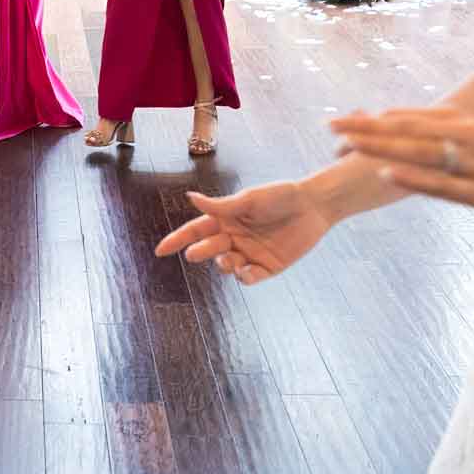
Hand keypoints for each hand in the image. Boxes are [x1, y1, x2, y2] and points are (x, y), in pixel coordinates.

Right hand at [153, 182, 334, 284]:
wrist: (313, 205)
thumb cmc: (280, 195)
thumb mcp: (249, 199)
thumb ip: (221, 205)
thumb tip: (190, 198)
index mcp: (226, 218)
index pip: (196, 230)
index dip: (177, 240)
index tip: (160, 251)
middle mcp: (235, 237)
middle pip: (208, 249)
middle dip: (200, 252)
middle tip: (196, 253)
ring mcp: (250, 253)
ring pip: (226, 266)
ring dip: (223, 265)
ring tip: (229, 259)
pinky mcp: (268, 267)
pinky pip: (249, 278)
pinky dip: (244, 277)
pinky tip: (245, 271)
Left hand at [328, 106, 473, 220]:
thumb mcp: (470, 133)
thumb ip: (436, 128)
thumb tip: (395, 121)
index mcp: (457, 121)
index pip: (402, 117)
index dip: (368, 121)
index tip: (335, 123)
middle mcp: (461, 136)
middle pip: (403, 129)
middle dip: (364, 128)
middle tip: (328, 126)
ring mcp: (470, 164)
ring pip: (418, 152)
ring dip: (380, 147)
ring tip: (347, 145)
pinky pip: (440, 184)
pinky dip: (412, 176)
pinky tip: (387, 172)